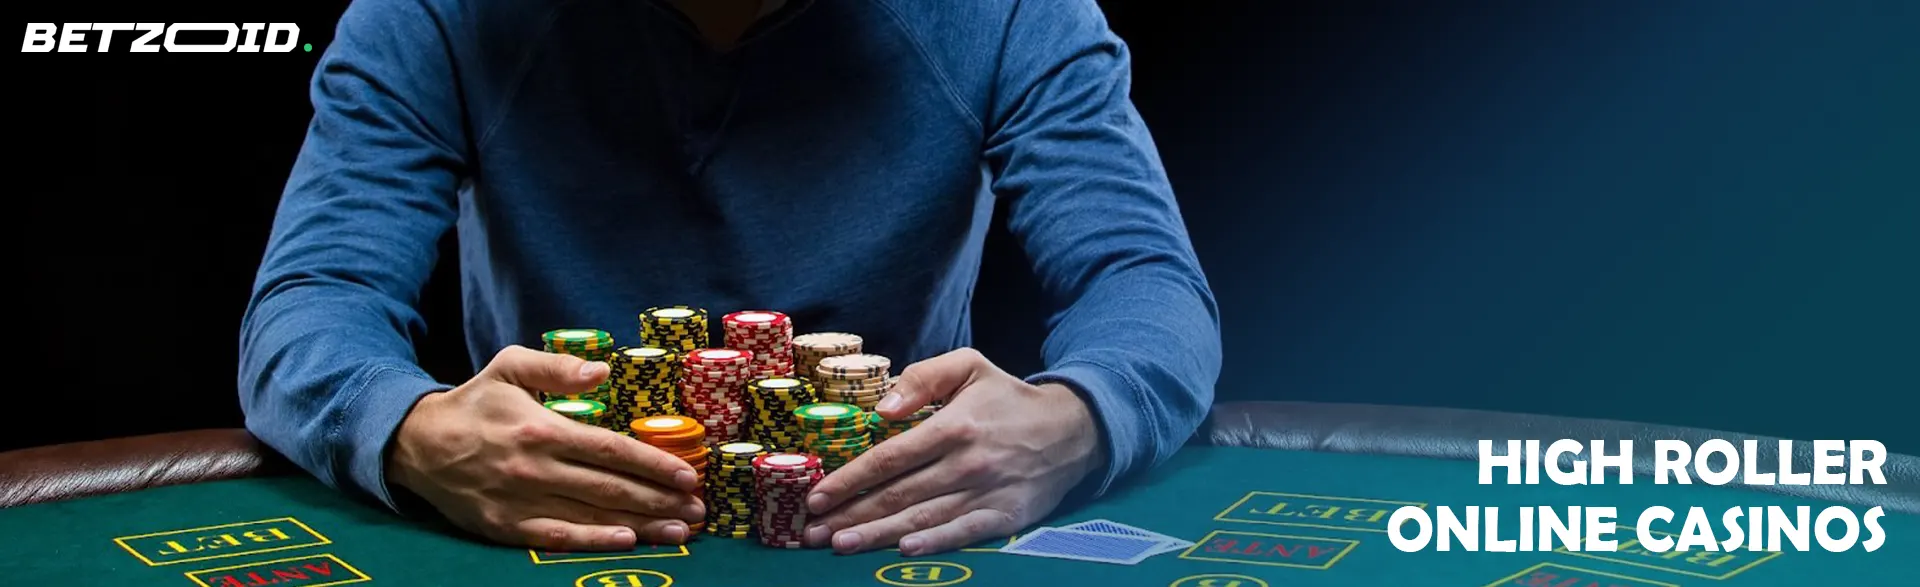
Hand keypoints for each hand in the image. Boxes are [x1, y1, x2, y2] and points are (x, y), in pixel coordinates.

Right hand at [385, 345, 706, 550]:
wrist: (416, 443)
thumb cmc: (475, 402)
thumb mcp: (510, 366)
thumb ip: (557, 366)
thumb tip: (602, 370)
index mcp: (541, 428)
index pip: (611, 450)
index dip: (653, 465)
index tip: (687, 475)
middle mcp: (535, 468)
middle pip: (611, 489)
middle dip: (660, 500)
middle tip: (699, 509)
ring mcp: (520, 501)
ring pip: (592, 517)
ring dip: (641, 526)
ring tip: (680, 530)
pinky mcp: (506, 527)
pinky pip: (557, 538)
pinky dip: (594, 542)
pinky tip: (627, 542)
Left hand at [801, 348, 1106, 554]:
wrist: (1071, 430)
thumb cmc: (1007, 399)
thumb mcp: (969, 367)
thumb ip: (923, 377)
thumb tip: (884, 409)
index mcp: (953, 425)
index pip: (890, 457)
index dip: (850, 479)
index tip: (816, 495)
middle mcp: (967, 463)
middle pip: (898, 494)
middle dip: (849, 514)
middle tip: (811, 532)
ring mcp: (986, 493)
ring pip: (921, 518)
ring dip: (876, 534)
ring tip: (838, 545)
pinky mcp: (1005, 517)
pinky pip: (962, 534)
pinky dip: (933, 544)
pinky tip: (902, 550)